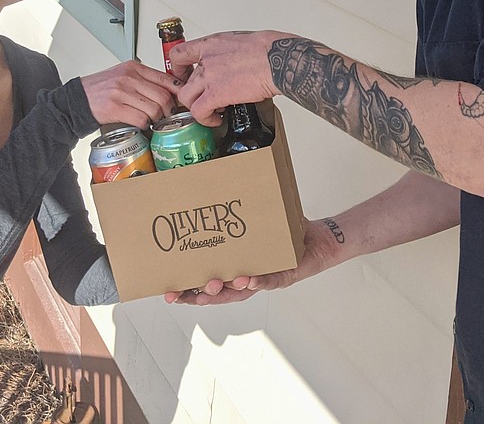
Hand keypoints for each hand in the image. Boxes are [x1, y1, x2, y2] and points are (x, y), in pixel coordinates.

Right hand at [78, 61, 179, 127]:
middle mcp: (129, 78)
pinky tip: (142, 124)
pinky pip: (141, 119)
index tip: (180, 99)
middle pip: (163, 96)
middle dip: (169, 109)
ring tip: (153, 120)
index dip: (177, 92)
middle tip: (167, 114)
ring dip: (157, 118)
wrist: (77, 99)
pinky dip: (145, 125)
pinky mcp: (115, 108)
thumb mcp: (123, 75)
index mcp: (134, 68)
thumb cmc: (101, 89)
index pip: (166, 79)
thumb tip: (169, 89)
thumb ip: (143, 79)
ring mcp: (121, 92)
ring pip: (154, 109)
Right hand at [163, 217, 343, 304]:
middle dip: (196, 296)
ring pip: (240, 291)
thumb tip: (213, 187)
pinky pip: (270, 280)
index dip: (187, 290)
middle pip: (217, 294)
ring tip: (211, 285)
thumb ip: (235, 212)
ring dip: (224, 291)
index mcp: (234, 268)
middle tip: (176, 294)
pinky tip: (247, 278)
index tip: (167, 291)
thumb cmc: (284, 233)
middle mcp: (246, 278)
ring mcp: (265, 279)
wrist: (317, 240)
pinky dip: (259, 280)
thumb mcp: (255, 221)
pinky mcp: (284, 276)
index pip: (206, 283)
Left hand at [170, 31, 283, 125]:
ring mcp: (209, 77)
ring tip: (209, 111)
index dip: (178, 68)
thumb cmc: (270, 49)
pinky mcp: (216, 95)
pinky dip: (205, 119)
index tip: (184, 75)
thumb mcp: (242, 40)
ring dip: (195, 107)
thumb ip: (230, 50)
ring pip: (185, 98)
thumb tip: (236, 59)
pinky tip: (216, 119)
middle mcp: (206, 60)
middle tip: (201, 99)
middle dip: (191, 93)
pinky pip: (199, 112)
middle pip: (183, 81)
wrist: (278, 60)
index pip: (179, 53)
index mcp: (211, 44)